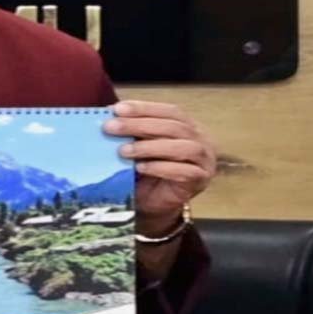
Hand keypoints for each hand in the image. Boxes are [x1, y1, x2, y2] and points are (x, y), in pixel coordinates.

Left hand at [103, 100, 215, 233]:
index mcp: (186, 125)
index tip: (117, 109)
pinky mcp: (200, 180)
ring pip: (181, 147)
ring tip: (123, 151)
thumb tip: (108, 112)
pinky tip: (140, 168)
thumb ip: (130, 130)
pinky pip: (184, 172)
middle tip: (111, 128)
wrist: (155, 204)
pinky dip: (160, 168)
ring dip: (149, 147)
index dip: (143, 108)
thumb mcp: (136, 146)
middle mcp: (200, 139)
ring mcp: (204, 160)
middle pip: (172, 127)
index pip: (167, 111)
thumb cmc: (147, 171)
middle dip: (138, 125)